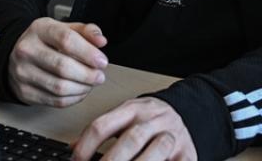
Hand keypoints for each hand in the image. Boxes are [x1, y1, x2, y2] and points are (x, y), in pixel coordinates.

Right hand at [8, 18, 108, 106]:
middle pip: (63, 67)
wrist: (16, 57)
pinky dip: (73, 99)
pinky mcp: (24, 92)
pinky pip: (55, 101)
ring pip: (60, 87)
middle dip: (88, 74)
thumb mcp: (64, 28)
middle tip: (99, 76)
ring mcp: (23, 73)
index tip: (102, 61)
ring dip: (82, 88)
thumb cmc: (45, 42)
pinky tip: (80, 91)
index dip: (88, 53)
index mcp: (39, 30)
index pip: (66, 40)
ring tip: (91, 83)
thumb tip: (100, 40)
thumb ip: (85, 31)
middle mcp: (27, 50)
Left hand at [73, 97, 195, 160]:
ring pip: (155, 151)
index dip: (86, 147)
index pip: (103, 125)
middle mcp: (153, 120)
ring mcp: (172, 136)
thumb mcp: (124, 116)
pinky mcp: (187, 153)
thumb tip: (73, 149)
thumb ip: (102, 131)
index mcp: (132, 109)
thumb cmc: (149, 119)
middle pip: (130, 140)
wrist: (184, 111)